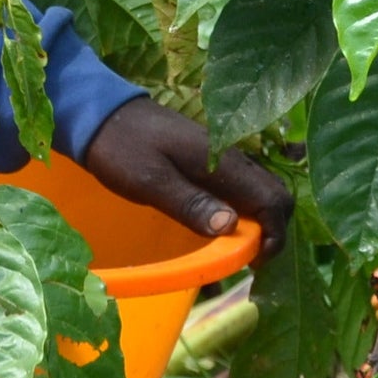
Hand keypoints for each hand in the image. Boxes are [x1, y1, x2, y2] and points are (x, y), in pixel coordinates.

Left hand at [82, 97, 291, 257]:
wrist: (101, 114)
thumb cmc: (123, 148)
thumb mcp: (151, 181)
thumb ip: (191, 203)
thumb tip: (232, 227)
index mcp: (222, 161)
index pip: (273, 199)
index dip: (273, 235)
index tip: (252, 263)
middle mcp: (231, 156)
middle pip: (275, 195)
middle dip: (272, 230)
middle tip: (245, 259)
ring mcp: (222, 156)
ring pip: (260, 191)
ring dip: (258, 221)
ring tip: (233, 248)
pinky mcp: (210, 159)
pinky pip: (242, 187)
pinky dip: (244, 210)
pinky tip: (220, 225)